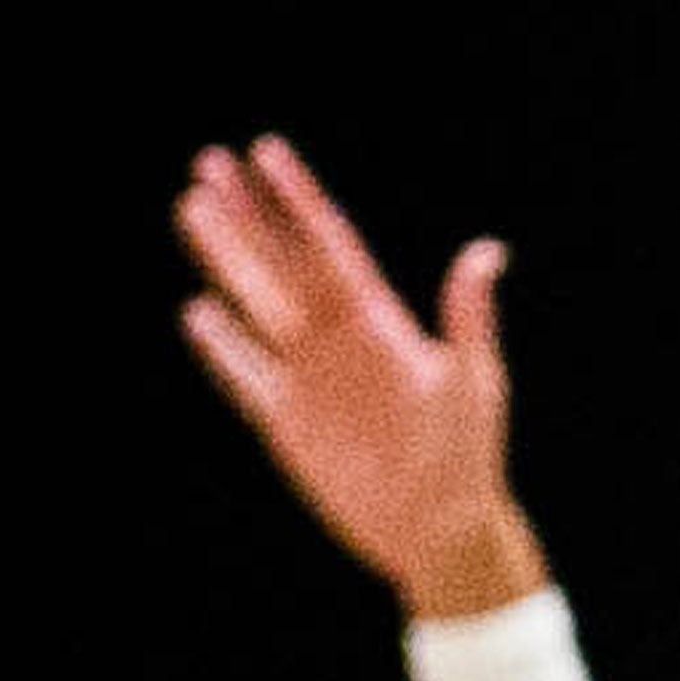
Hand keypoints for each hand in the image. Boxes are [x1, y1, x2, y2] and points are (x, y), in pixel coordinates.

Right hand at [173, 137, 549, 622]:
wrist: (438, 529)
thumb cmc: (466, 455)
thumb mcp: (470, 381)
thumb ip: (467, 318)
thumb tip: (488, 252)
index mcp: (377, 319)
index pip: (327, 243)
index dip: (296, 197)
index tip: (266, 151)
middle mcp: (337, 338)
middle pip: (281, 262)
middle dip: (246, 215)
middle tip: (207, 165)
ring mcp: (308, 377)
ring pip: (255, 304)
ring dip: (225, 260)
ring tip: (192, 212)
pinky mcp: (287, 421)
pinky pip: (245, 374)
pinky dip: (222, 346)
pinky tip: (198, 311)